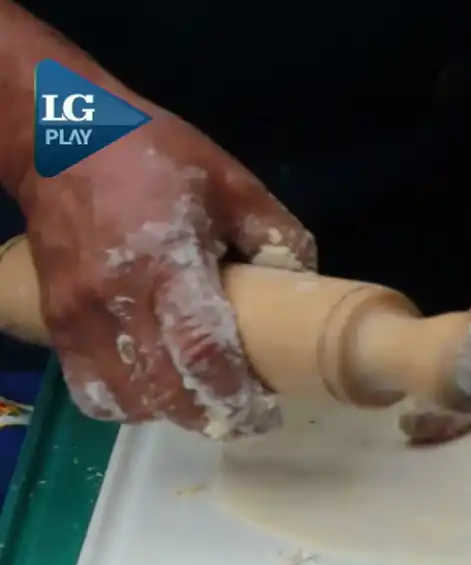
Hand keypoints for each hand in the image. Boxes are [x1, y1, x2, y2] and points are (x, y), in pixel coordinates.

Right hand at [17, 106, 314, 438]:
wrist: (59, 137)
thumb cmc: (153, 156)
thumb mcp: (232, 182)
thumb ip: (276, 234)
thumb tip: (309, 283)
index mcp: (168, 262)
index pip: (204, 351)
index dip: (236, 393)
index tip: (266, 410)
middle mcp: (119, 298)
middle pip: (166, 391)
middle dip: (211, 416)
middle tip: (246, 415)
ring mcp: (80, 315)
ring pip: (126, 399)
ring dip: (169, 413)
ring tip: (202, 399)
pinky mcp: (56, 322)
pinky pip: (90, 388)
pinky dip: (125, 402)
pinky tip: (155, 389)